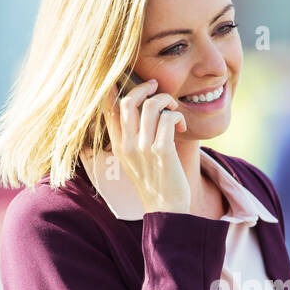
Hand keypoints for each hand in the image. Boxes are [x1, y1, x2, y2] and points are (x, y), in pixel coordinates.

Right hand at [102, 77, 190, 213]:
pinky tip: (181, 127)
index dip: (116, 87)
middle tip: (157, 88)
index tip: (127, 78)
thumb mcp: (134, 160)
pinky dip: (177, 116)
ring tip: (174, 111)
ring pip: (152, 105)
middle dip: (146, 87)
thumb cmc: (155, 182)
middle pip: (129, 100)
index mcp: (118, 146)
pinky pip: (168, 118)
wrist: (166, 210)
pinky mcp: (162, 152)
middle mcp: (127, 145)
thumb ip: (131, 136)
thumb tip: (138, 107)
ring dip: (167, 101)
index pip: (108, 107)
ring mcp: (143, 149)